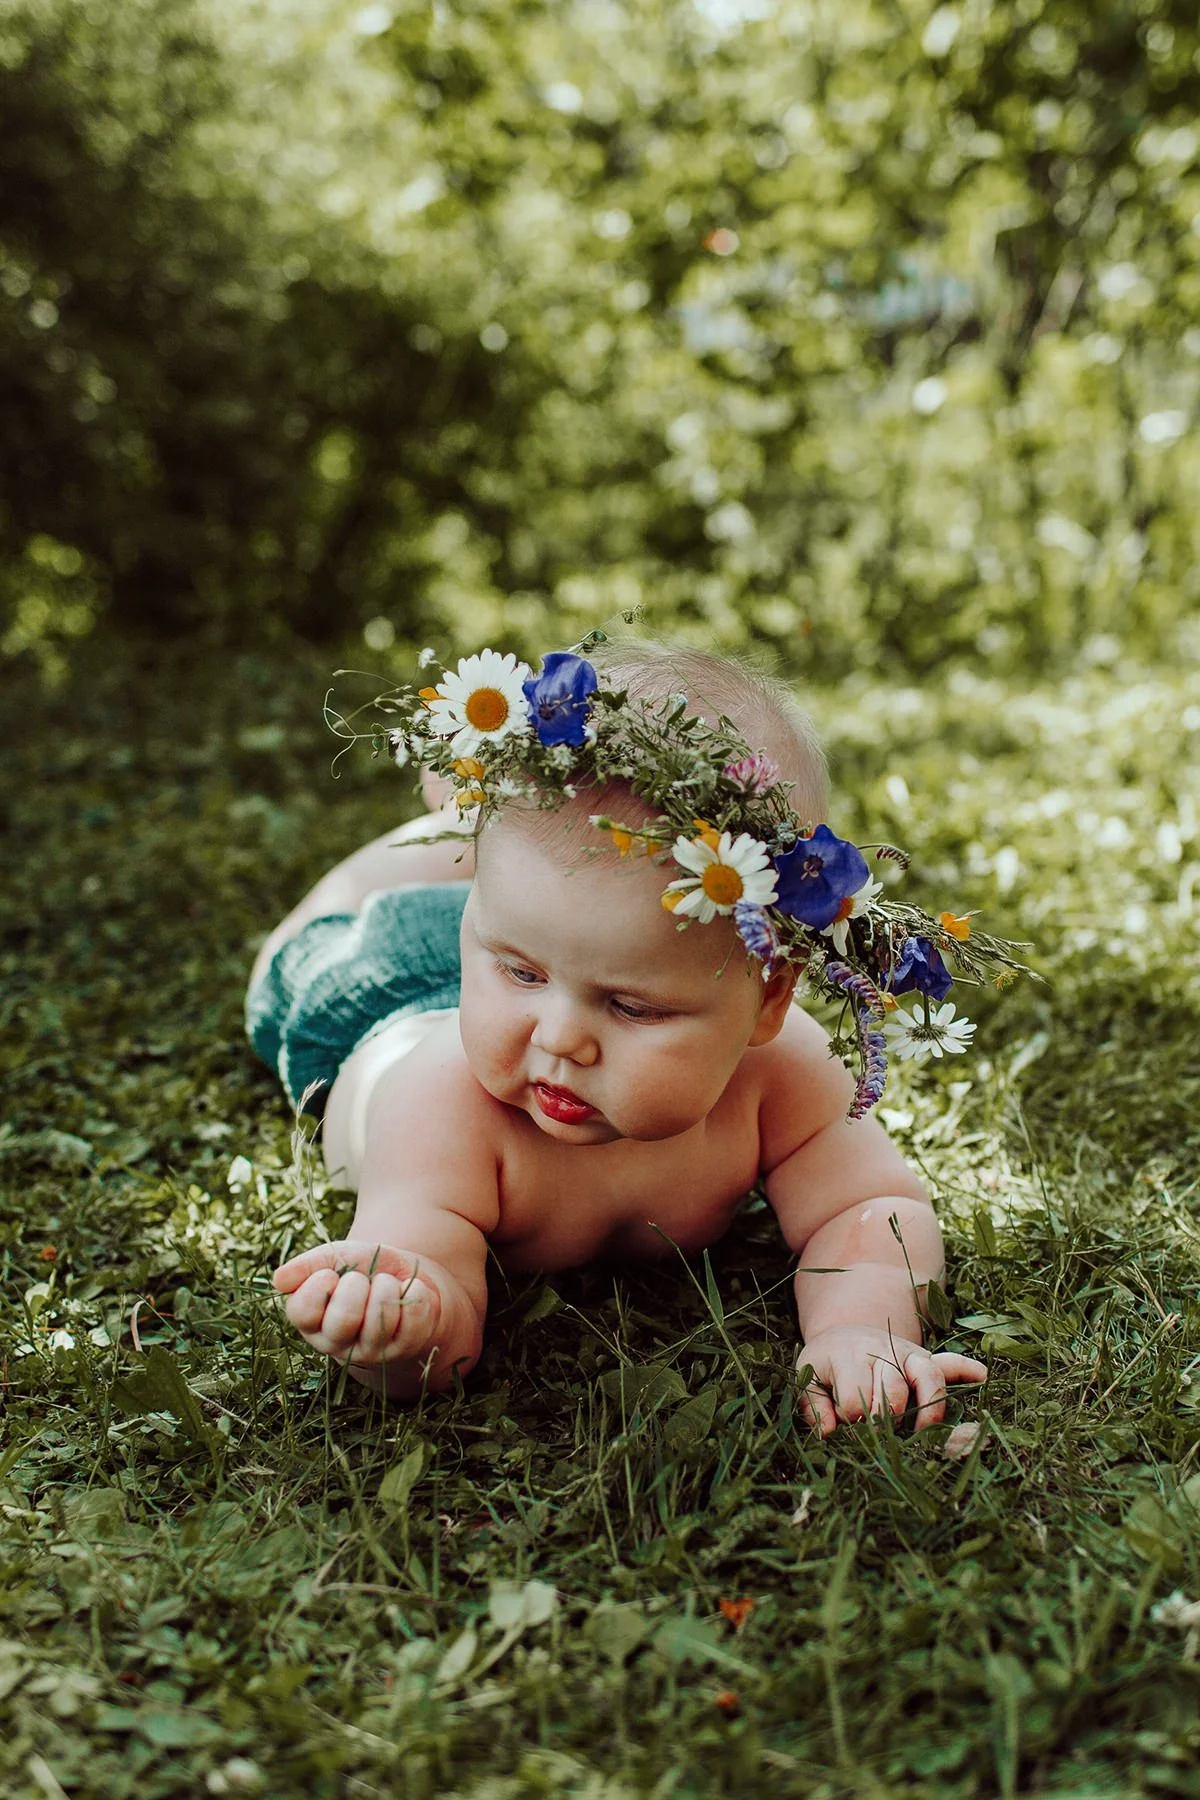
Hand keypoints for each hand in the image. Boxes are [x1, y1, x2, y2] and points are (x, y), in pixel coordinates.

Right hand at [273, 1240, 441, 1368]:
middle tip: (363, 1280)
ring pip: (381, 1315)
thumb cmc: (361, 1270)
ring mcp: (372, 1351)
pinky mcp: (406, 1348)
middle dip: (358, 1285)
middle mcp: (338, 1344)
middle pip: (343, 1319)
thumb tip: (278, 1280)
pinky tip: (407, 1294)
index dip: (319, 1285)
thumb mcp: (334, 1259)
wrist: (404, 1278)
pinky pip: (413, 1316)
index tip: (331, 1274)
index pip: (302, 1312)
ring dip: (388, 1286)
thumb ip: (306, 1266)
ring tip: (386, 1285)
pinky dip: (414, 1291)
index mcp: (311, 1323)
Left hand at [796, 1325, 986, 1436]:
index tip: (846, 1424)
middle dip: (887, 1417)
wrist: (845, 1333)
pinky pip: (950, 1362)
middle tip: (881, 1433)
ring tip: (926, 1432)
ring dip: (929, 1406)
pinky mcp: (925, 1359)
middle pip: (892, 1388)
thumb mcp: (807, 1378)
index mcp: (848, 1357)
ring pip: (927, 1375)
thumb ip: (813, 1406)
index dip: (851, 1416)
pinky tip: (981, 1376)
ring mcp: (907, 1355)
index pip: (854, 1395)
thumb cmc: (826, 1364)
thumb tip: (829, 1434)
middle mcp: (882, 1352)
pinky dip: (966, 1368)